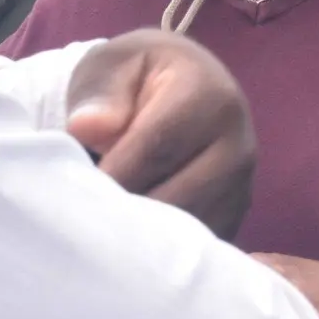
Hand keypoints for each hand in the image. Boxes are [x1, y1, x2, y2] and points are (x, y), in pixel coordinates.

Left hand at [65, 28, 255, 238]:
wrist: (179, 85)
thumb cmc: (135, 76)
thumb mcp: (111, 65)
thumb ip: (99, 93)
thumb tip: (88, 128)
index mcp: (209, 96)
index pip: (157, 148)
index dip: (114, 173)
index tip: (78, 191)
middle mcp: (238, 144)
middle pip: (177, 197)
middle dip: (127, 213)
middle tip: (85, 221)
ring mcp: (241, 186)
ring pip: (189, 233)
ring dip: (144, 239)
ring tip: (104, 233)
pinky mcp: (234, 217)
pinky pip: (197, 249)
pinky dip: (161, 254)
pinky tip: (129, 244)